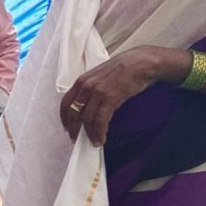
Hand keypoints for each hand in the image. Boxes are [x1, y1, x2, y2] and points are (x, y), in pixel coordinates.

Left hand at [58, 48, 173, 145]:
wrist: (141, 62)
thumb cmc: (123, 68)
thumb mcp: (99, 75)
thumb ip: (90, 87)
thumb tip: (86, 104)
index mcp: (81, 80)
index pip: (65, 103)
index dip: (64, 118)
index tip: (67, 128)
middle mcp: (86, 86)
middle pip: (74, 113)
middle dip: (74, 129)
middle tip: (76, 140)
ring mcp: (98, 92)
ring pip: (87, 119)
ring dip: (89, 134)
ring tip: (93, 142)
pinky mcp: (111, 98)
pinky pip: (100, 120)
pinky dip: (99, 132)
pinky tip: (101, 139)